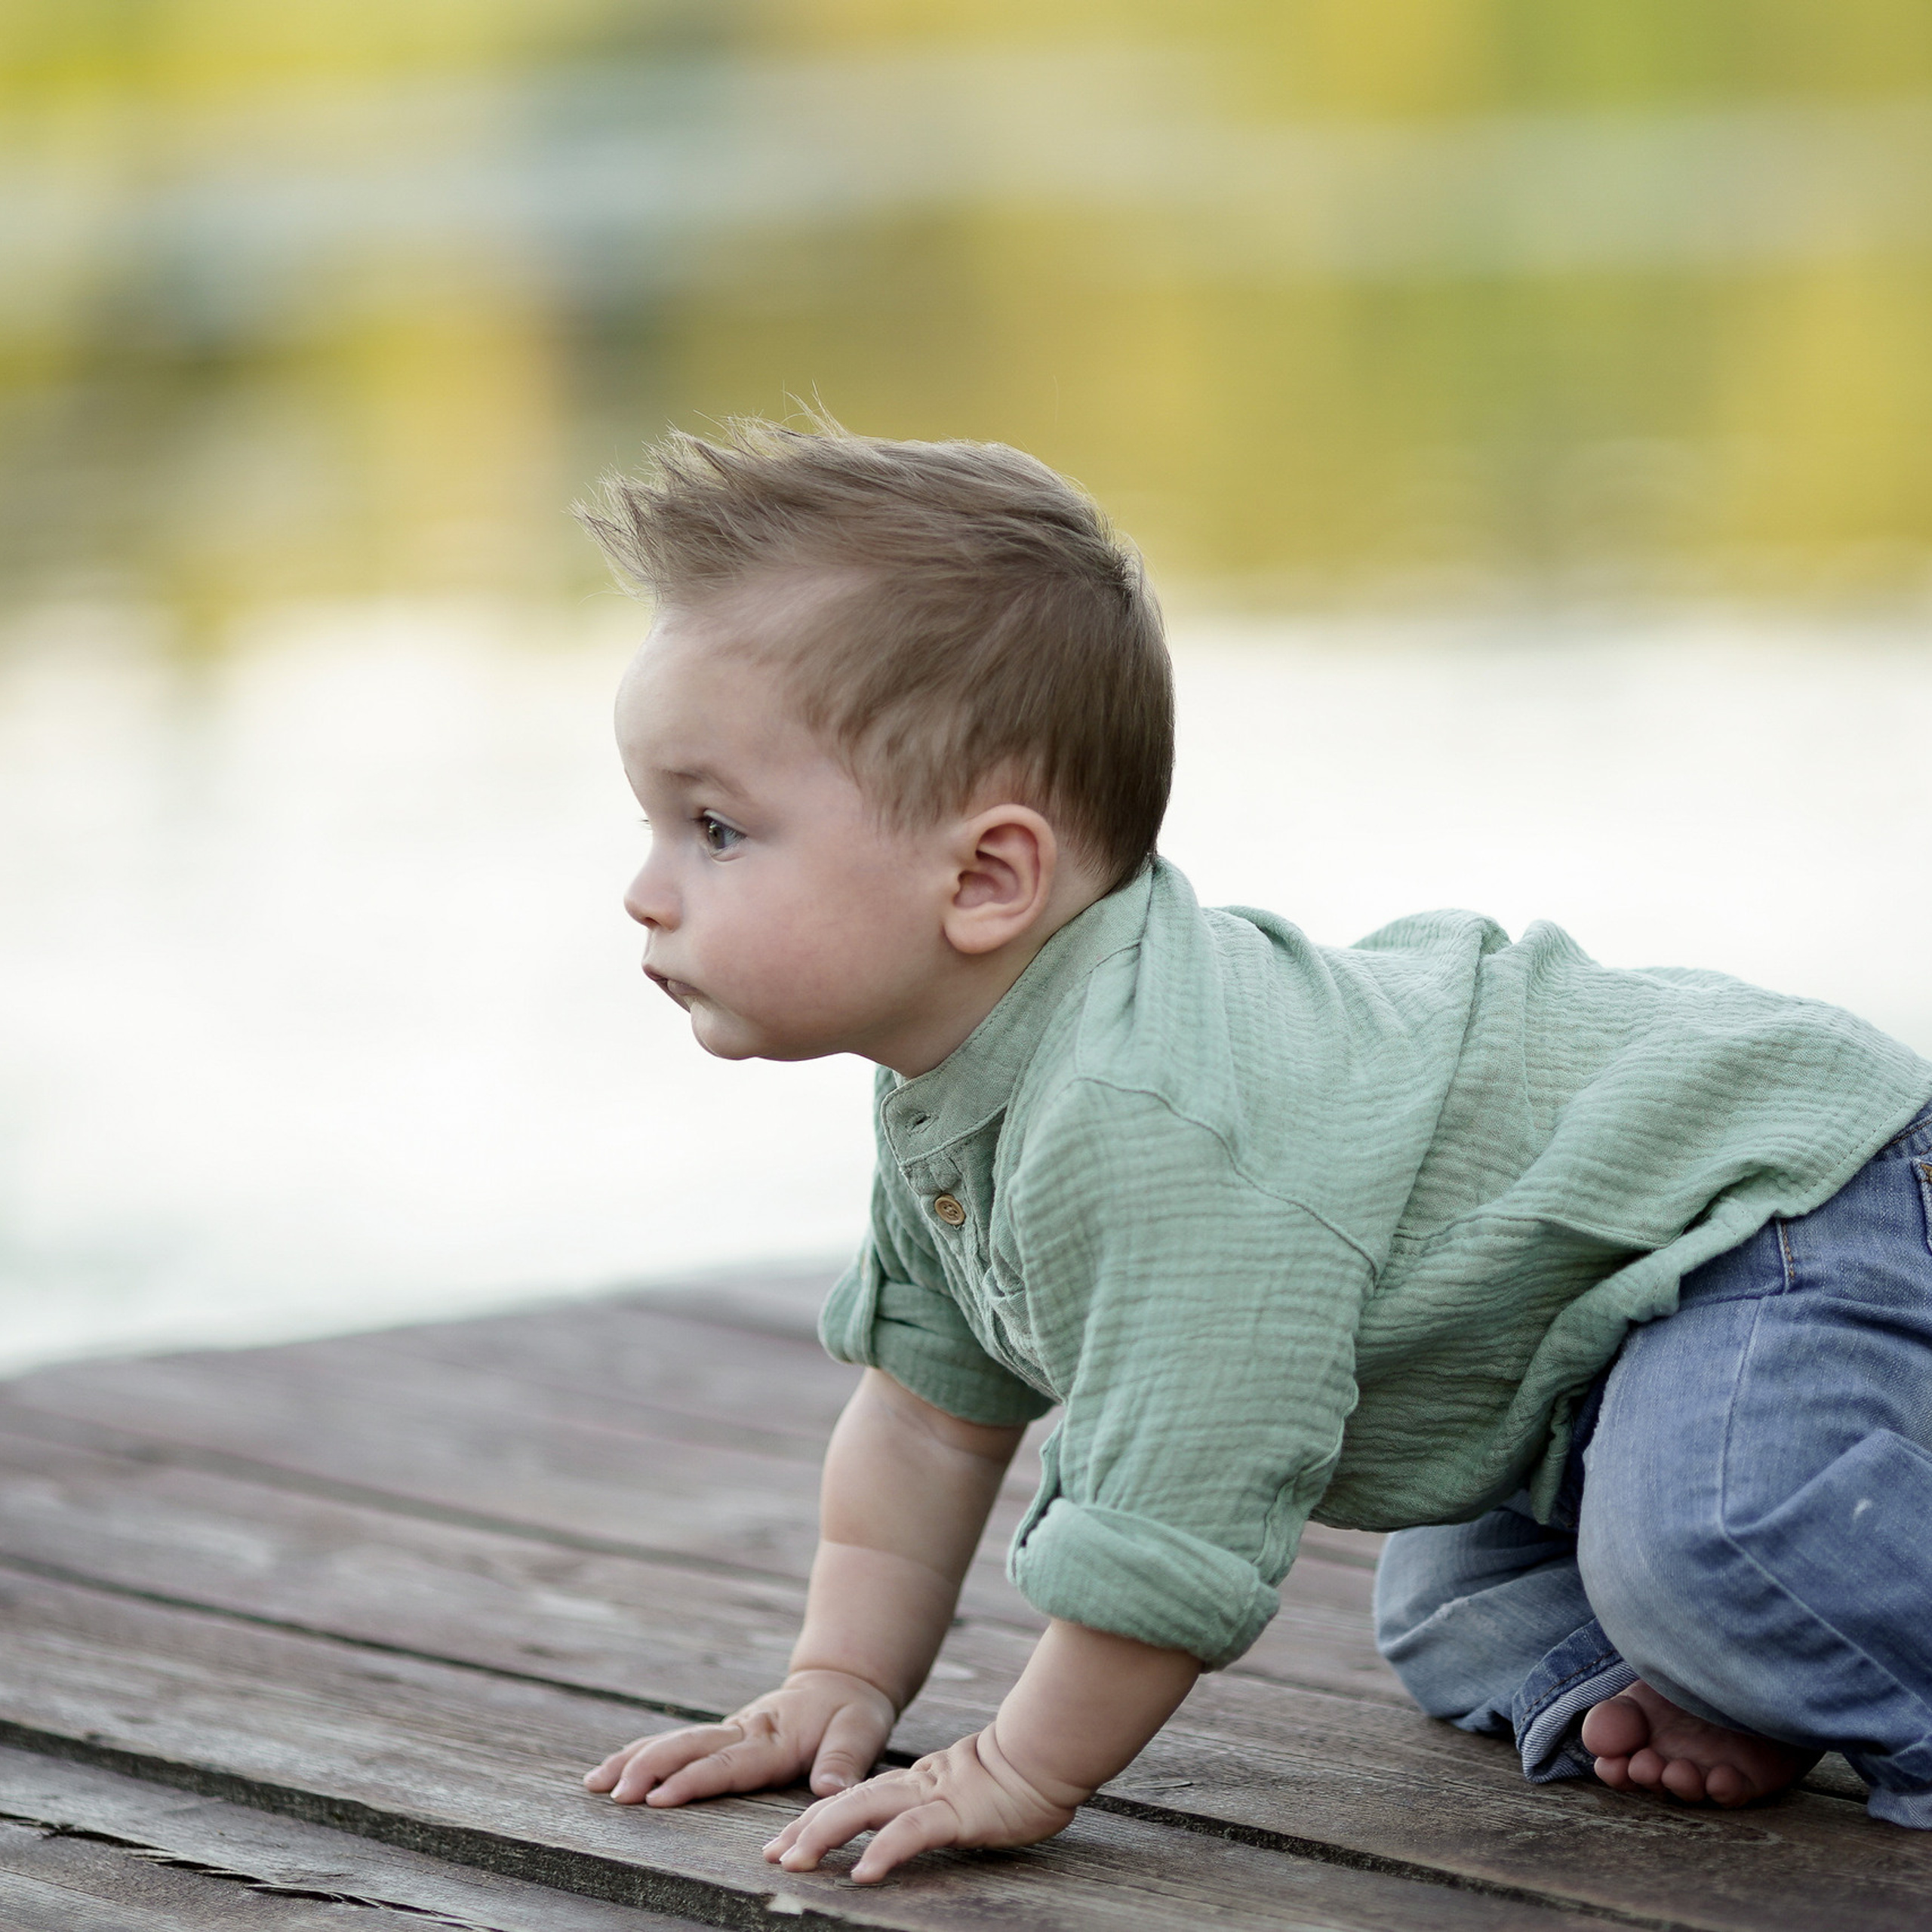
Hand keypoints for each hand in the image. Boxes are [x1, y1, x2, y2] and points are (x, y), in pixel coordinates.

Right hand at [584, 1669, 894, 1806]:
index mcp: (773, 1737)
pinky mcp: (723, 1734)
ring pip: (674, 1741)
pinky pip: (677, 1742)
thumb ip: (843, 1760)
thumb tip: (829, 1790)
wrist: (844, 1679)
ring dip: (635, 1760)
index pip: (727, 1763)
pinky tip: (614, 1771)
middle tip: (614, 1794)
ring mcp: (729, 1730)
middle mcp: (743, 1730)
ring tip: (596, 1784)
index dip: (692, 1780)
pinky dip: (643, 1753)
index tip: (658, 1798)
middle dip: (648, 1769)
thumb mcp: (862, 1731)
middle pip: (687, 1747)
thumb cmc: (854, 1711)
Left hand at [762, 1724, 1079, 1883]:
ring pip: (865, 1810)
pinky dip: (884, 1851)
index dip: (814, 1820)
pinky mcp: (955, 1811)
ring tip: (796, 1860)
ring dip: (825, 1834)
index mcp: (912, 1785)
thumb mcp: (961, 1797)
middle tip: (771, 1856)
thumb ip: (934, 1808)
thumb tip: (910, 1828)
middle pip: (846, 1804)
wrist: (1046, 1756)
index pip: (852, 1801)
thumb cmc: (1012, 1781)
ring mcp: (931, 1796)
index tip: (781, 1842)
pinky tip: (863, 1873)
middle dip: (805, 1829)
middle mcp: (912, 1787)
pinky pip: (911, 1833)